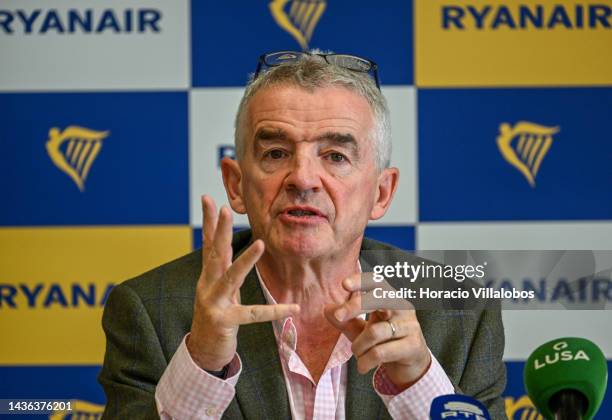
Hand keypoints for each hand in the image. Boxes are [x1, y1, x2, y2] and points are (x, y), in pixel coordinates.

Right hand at [187, 195, 299, 370]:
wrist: (203, 350)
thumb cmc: (215, 314)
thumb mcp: (217, 287)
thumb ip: (222, 265)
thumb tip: (224, 241)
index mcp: (209, 275)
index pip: (209, 243)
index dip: (210, 221)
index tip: (208, 198)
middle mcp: (208, 285)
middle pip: (215, 253)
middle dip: (220, 230)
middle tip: (224, 209)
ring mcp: (214, 303)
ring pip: (231, 278)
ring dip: (245, 260)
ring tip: (260, 243)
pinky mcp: (225, 321)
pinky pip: (252, 314)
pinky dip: (273, 311)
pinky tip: (291, 308)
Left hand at [324, 274, 430, 389]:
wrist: (411, 365)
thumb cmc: (384, 342)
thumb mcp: (361, 330)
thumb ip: (345, 320)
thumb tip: (327, 309)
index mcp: (390, 299)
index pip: (377, 283)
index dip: (361, 281)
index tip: (344, 284)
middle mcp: (403, 308)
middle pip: (379, 299)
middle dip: (355, 307)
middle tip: (338, 317)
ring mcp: (410, 326)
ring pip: (375, 332)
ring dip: (358, 346)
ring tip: (356, 355)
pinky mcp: (413, 346)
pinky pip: (381, 352)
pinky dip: (366, 361)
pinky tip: (363, 367)